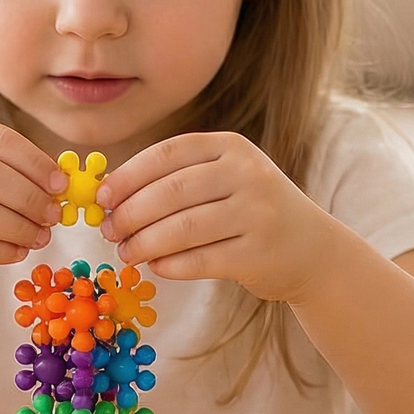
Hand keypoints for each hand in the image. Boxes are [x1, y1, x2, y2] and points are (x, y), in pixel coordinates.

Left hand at [96, 132, 331, 301]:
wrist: (311, 249)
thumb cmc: (251, 211)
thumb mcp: (224, 178)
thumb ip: (175, 180)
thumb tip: (109, 197)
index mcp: (232, 147)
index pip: (167, 154)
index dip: (128, 176)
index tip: (102, 199)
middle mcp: (248, 174)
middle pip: (171, 191)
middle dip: (131, 214)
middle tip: (110, 232)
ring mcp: (257, 214)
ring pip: (182, 228)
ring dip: (144, 243)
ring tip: (127, 253)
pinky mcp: (258, 254)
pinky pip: (199, 260)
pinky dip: (169, 265)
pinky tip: (157, 266)